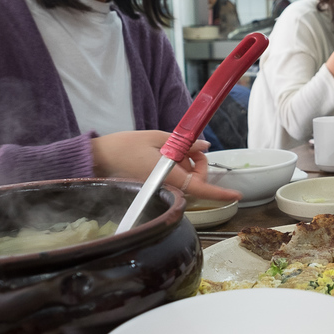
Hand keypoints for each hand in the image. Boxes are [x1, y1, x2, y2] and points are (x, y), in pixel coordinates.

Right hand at [91, 130, 240, 201]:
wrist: (97, 158)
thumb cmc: (123, 147)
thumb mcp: (157, 137)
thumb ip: (184, 143)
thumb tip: (204, 146)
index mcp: (167, 176)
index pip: (199, 188)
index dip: (219, 193)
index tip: (236, 195)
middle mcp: (165, 187)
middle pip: (195, 184)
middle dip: (200, 166)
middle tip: (193, 148)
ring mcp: (159, 190)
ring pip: (186, 183)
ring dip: (188, 167)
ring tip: (176, 149)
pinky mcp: (153, 189)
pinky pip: (174, 183)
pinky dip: (178, 170)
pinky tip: (167, 157)